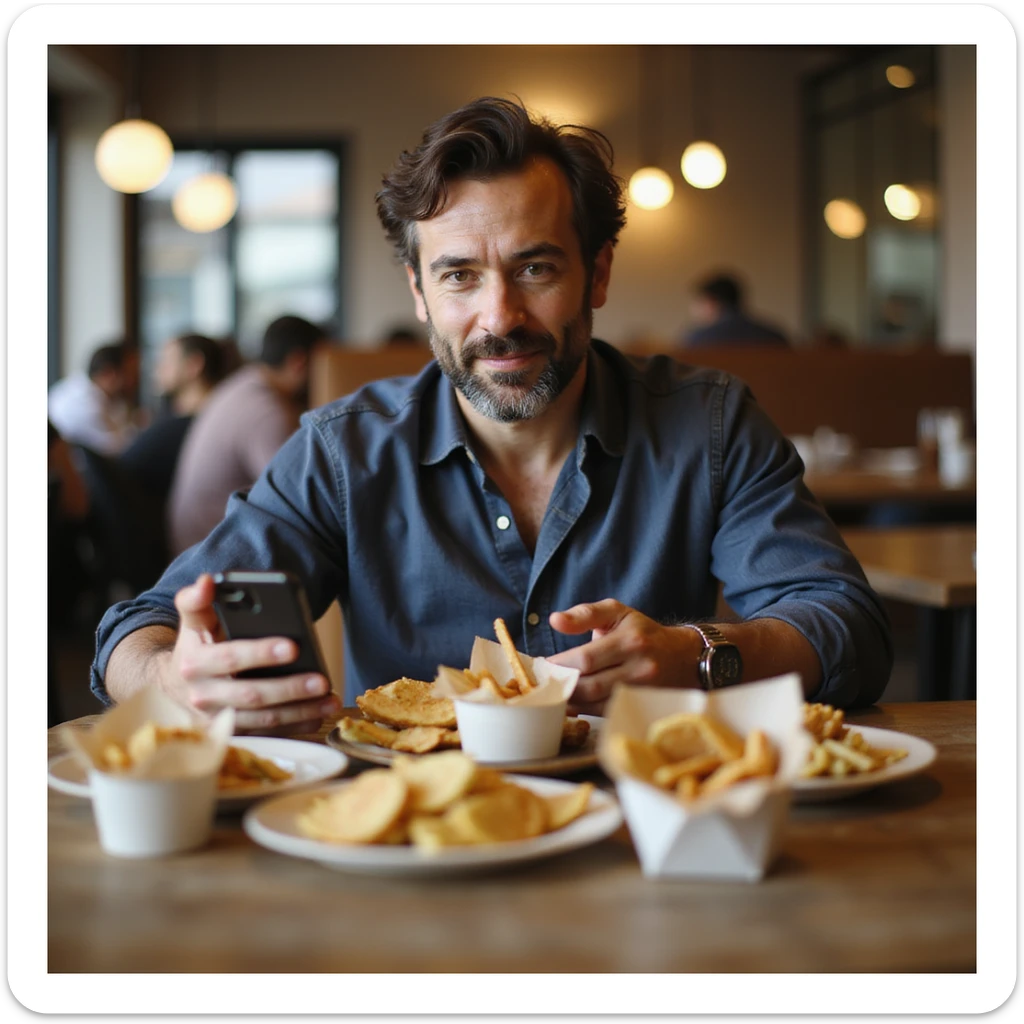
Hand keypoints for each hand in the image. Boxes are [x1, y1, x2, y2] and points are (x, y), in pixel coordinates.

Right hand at [167, 574, 339, 735]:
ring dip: (300, 711)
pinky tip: (319, 714)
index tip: (293, 646)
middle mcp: (204, 696)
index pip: (231, 657)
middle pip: (251, 695)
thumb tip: (208, 581)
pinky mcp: (233, 735)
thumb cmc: (195, 645)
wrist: (173, 684)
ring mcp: (218, 720)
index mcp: (195, 664)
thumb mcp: (192, 620)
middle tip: (321, 680)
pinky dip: (296, 726)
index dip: (262, 653)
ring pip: (263, 721)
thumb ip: (197, 599)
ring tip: (330, 699)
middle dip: (289, 688)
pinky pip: (268, 735)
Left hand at [546, 599, 697, 715]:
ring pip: (597, 703)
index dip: (560, 665)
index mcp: (629, 640)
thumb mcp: (617, 612)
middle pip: (590, 685)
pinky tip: (573, 703)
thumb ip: (584, 614)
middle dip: (562, 685)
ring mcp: (642, 690)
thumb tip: (555, 620)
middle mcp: (639, 666)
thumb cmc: (641, 632)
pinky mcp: (642, 706)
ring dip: (571, 700)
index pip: (586, 658)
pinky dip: (586, 710)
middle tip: (544, 683)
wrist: (683, 657)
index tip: (542, 666)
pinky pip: (607, 712)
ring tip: (554, 693)